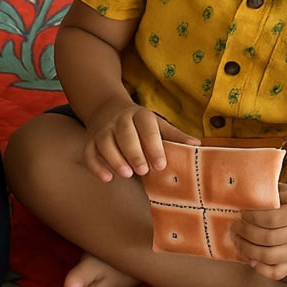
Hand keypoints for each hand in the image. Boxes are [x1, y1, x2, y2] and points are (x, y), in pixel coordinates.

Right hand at [83, 98, 197, 181]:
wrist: (107, 109)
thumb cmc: (139, 124)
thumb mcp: (157, 125)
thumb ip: (174, 136)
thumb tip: (197, 145)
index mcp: (139, 115)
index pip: (147, 128)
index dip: (154, 146)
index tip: (161, 165)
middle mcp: (119, 120)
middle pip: (125, 134)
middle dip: (134, 153)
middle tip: (143, 171)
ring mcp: (102, 130)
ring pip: (104, 142)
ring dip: (114, 159)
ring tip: (126, 174)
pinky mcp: (89, 140)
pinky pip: (89, 152)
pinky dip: (95, 166)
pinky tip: (107, 178)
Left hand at [233, 183, 286, 279]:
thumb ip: (268, 193)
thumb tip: (241, 194)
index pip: (272, 219)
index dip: (252, 218)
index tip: (242, 213)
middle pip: (268, 239)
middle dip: (245, 233)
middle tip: (235, 226)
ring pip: (270, 257)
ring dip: (248, 250)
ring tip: (237, 240)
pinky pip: (277, 273)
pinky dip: (261, 270)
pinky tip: (251, 260)